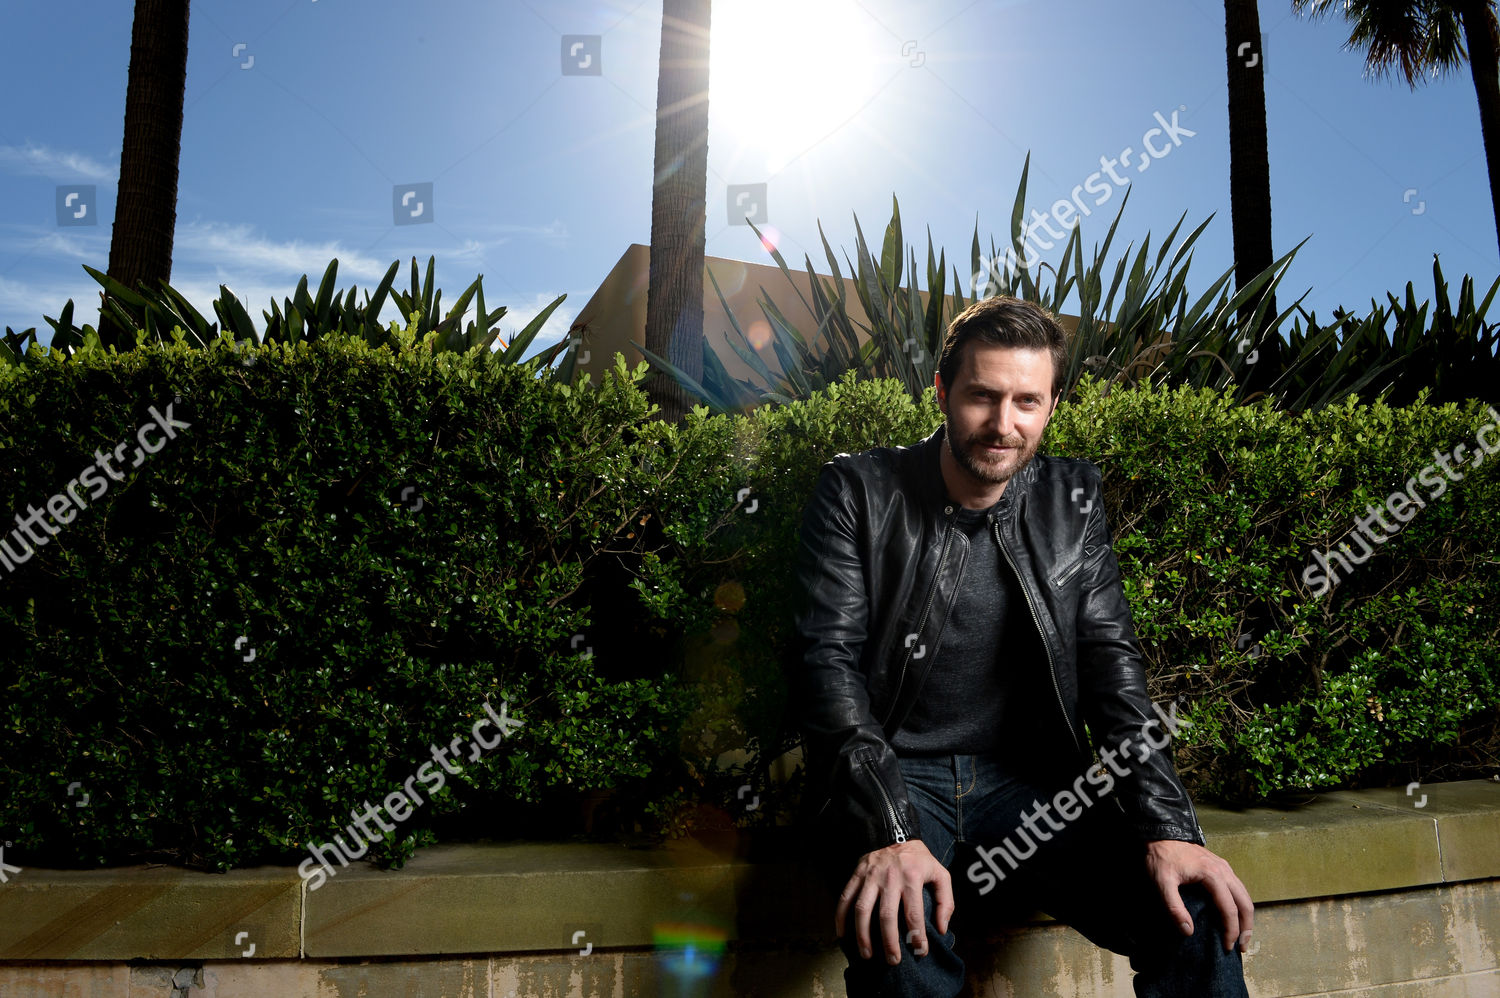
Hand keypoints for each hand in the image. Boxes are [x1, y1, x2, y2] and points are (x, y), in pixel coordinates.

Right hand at [835, 838, 952, 965]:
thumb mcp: (941, 874)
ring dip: (862, 935)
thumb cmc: (919, 861)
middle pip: (886, 915)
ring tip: (866, 955)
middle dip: (889, 942)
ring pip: (862, 909)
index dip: (917, 936)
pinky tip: (842, 936)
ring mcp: (870, 876)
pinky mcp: (857, 874)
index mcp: (912, 877)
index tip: (920, 952)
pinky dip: (841, 917)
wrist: (895, 833)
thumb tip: (942, 929)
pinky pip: (845, 897)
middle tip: (892, 961)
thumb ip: (946, 902)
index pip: (914, 913)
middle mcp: (889, 877)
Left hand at [1144, 838, 1253, 952]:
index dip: (1231, 930)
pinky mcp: (1221, 866)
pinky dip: (1241, 904)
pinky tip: (1235, 914)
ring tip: (1242, 935)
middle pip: (1245, 902)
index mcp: (1212, 875)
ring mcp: (1224, 867)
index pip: (1229, 909)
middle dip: (1246, 927)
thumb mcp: (1162, 883)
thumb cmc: (1160, 858)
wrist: (1160, 834)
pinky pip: (1238, 888)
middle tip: (1242, 947)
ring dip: (1246, 916)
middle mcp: (1224, 870)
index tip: (1227, 947)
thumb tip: (1188, 931)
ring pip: (1244, 895)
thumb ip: (1174, 907)